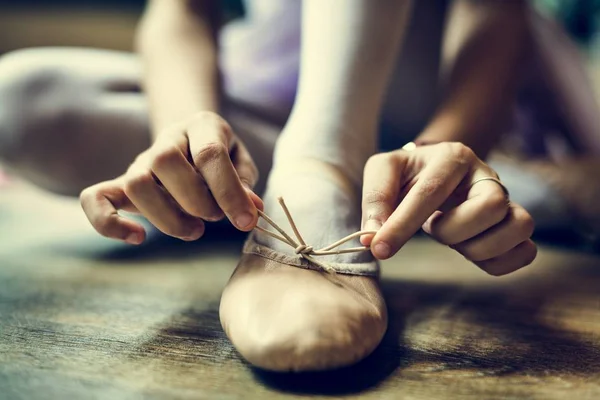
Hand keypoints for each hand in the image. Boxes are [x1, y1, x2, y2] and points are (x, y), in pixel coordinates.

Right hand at [80, 112, 262, 243]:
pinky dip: (109, 223)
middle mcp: (167, 139)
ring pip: (136, 182)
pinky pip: (95, 198)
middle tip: (215, 218)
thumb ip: (244, 184)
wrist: (192, 140)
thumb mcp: (242, 164)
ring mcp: (141, 160)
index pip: (209, 154)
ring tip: (194, 230)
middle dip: (196, 201)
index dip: (229, 192)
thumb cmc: (223, 158)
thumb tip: (250, 209)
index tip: (245, 221)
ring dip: (167, 217)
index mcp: (202, 126)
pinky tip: (138, 237)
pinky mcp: (121, 183)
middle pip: (165, 161)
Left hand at [361, 142, 536, 275]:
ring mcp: (507, 200)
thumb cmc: (406, 174)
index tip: (379, 249)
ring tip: (455, 242)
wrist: (431, 173)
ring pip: (520, 226)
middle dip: (454, 230)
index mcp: (452, 156)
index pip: (432, 192)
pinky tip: (472, 255)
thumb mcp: (383, 171)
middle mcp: (486, 175)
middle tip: (433, 230)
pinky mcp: (513, 225)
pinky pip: (526, 252)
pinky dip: (499, 263)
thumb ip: (375, 200)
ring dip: (480, 247)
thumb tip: (373, 237)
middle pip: (493, 205)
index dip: (402, 225)